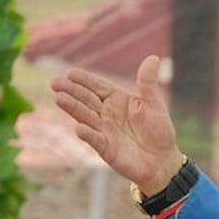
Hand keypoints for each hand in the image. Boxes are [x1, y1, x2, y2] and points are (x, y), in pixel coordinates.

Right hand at [51, 55, 184, 195]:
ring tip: (59, 99)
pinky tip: (78, 128)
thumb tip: (153, 58)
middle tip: (55, 82)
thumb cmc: (158, 131)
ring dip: (72, 108)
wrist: (162, 161)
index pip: (97, 86)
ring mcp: (104, 131)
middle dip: (71, 91)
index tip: (70, 73)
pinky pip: (94, 139)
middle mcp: (106, 114)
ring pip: (85, 117)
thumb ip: (148, 83)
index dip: (84, 80)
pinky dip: (87, 134)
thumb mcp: (154, 104)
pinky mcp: (106, 148)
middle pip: (86, 99)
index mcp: (117, 100)